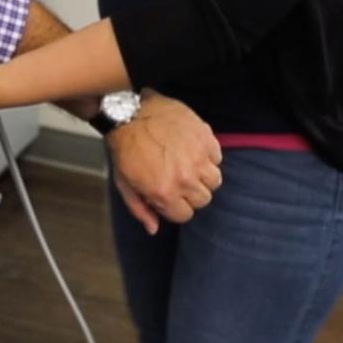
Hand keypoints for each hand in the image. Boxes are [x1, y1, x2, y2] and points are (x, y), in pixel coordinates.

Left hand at [108, 92, 221, 233]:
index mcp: (164, 192)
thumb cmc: (125, 148)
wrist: (129, 113)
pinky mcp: (205, 137)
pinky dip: (208, 155)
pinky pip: (217, 156)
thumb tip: (154, 229)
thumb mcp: (124, 184)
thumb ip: (141, 209)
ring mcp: (197, 157)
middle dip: (190, 192)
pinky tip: (192, 149)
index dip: (176, 206)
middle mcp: (185, 178)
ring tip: (188, 164)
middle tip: (178, 178)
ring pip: (215, 180)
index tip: (170, 194)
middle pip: (203, 199)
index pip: (186, 214)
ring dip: (203, 175)